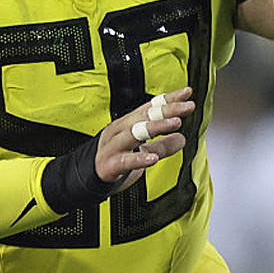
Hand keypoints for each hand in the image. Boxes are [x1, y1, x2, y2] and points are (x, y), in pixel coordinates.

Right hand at [39, 87, 194, 212]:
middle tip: (188, 106)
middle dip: (168, 110)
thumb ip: (161, 146)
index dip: (168, 99)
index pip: (150, 107)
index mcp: (128, 124)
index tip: (187, 92)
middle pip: (145, 116)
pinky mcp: (109, 164)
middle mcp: (120, 130)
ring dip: (156, 127)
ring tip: (176, 123)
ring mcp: (113, 146)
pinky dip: (139, 159)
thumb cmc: (114, 161)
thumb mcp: (142, 152)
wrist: (86, 180)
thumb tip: (182, 139)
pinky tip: (154, 159)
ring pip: (135, 133)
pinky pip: (125, 160)